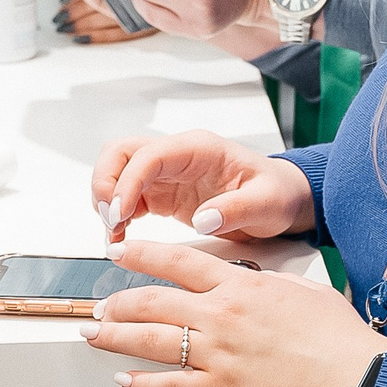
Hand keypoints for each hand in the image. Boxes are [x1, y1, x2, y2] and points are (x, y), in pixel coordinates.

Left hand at [81, 240, 385, 386]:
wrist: (351, 377)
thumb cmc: (336, 338)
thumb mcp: (301, 289)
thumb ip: (266, 282)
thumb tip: (251, 280)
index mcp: (240, 286)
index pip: (177, 261)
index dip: (142, 255)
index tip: (120, 253)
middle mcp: (221, 315)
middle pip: (152, 302)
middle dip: (118, 302)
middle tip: (100, 304)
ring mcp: (217, 354)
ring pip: (150, 341)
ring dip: (115, 337)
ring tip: (95, 335)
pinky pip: (169, 386)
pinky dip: (142, 383)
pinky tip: (126, 380)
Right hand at [92, 130, 314, 243]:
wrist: (281, 199)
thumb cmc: (276, 193)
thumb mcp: (267, 203)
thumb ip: (237, 208)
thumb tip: (205, 218)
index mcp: (199, 149)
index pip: (147, 155)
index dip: (127, 182)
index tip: (120, 214)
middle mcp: (176, 155)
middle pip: (120, 153)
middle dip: (105, 183)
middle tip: (111, 221)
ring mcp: (166, 173)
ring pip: (117, 172)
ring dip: (106, 200)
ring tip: (116, 235)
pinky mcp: (163, 193)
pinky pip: (126, 197)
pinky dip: (117, 215)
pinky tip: (121, 237)